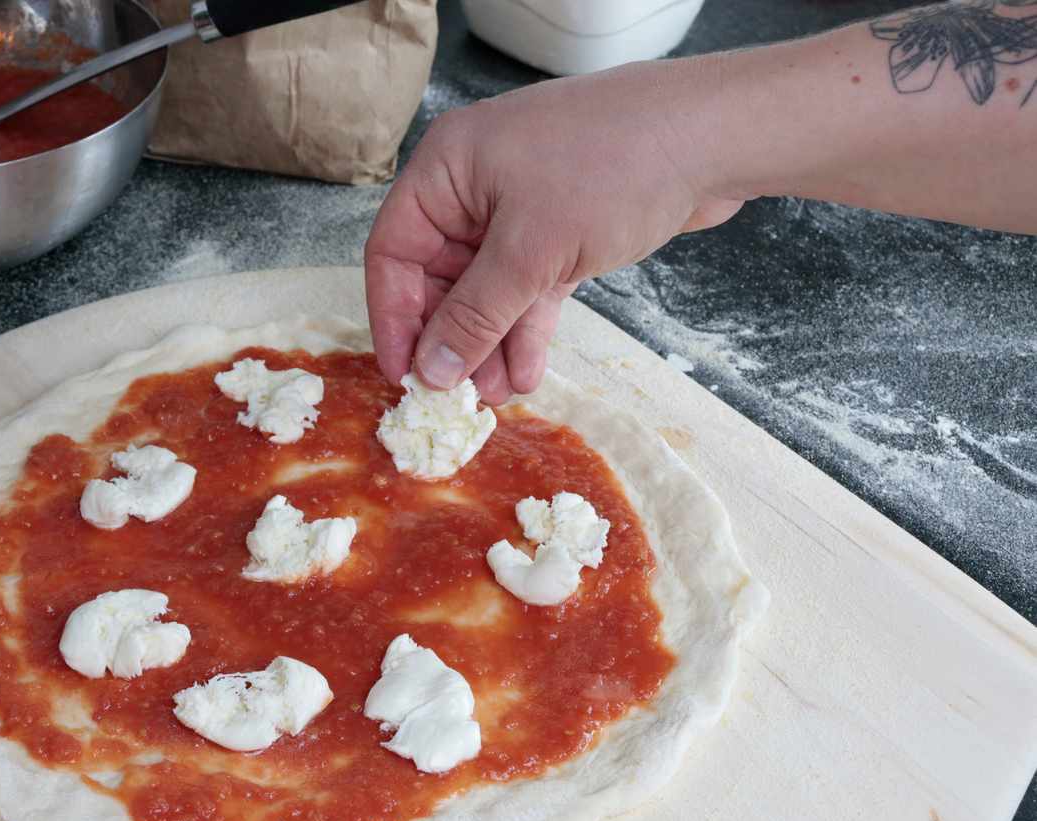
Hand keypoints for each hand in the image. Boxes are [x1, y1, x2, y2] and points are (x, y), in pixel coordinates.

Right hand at [365, 58, 746, 402]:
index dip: (394, 318)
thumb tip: (431, 370)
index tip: (406, 375)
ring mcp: (519, 210)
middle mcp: (475, 188)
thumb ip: (475, 315)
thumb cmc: (615, 164)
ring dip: (489, 344)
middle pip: (439, 278)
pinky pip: (526, 290)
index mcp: (448, 170)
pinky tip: (526, 370)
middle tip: (460, 396)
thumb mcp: (532, 250)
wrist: (714, 135)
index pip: (394, 253)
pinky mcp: (560, 232)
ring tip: (497, 395)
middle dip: (452, 340)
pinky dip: (525, 328)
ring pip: (486, 291)